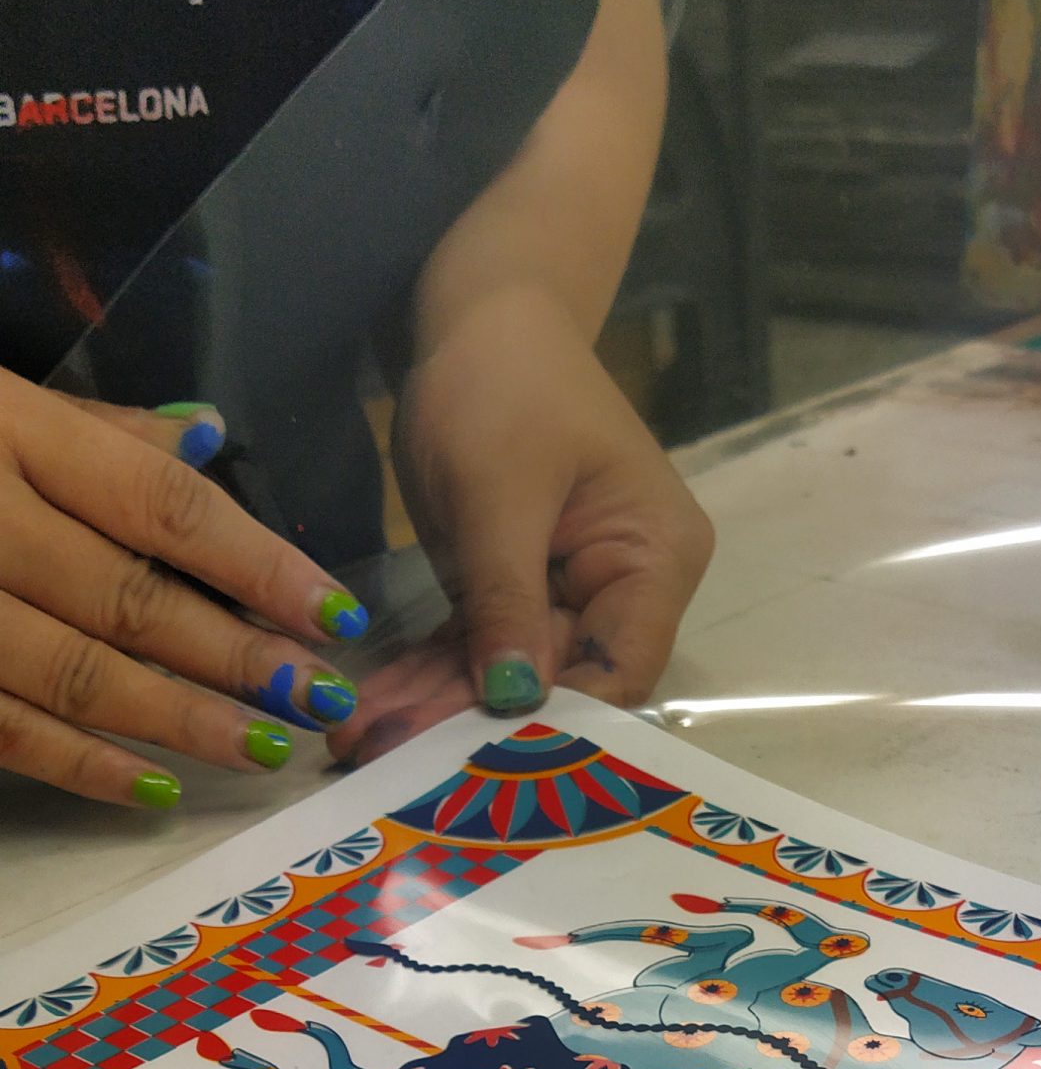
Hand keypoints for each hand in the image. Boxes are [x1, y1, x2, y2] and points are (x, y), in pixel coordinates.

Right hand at [0, 366, 369, 809]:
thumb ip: (93, 429)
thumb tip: (210, 437)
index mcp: (5, 428)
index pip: (162, 506)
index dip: (259, 566)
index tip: (337, 616)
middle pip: (127, 598)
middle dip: (235, 658)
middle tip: (320, 700)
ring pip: (68, 675)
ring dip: (176, 722)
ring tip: (261, 751)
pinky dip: (78, 764)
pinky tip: (152, 788)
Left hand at [332, 285, 712, 763]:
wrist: (480, 312)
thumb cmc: (506, 382)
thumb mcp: (499, 492)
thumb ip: (508, 601)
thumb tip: (512, 701)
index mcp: (656, 559)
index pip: (619, 670)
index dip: (552, 720)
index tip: (468, 755)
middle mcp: (627, 587)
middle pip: (560, 682)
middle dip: (471, 722)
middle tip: (383, 755)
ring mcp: (570, 590)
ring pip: (508, 674)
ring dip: (434, 707)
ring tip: (356, 743)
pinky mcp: (517, 586)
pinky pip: (476, 646)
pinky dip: (428, 673)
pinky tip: (372, 708)